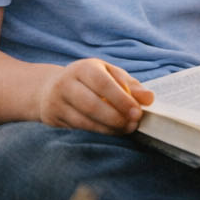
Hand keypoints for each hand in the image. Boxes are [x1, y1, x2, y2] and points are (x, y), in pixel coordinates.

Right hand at [35, 58, 152, 134]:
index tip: (137, 112)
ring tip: (126, 129)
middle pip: (92, 104)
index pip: (103, 83)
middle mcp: (67, 82)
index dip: (121, 99)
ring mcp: (58, 100)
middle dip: (115, 117)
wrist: (50, 88)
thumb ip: (130, 86)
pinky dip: (99, 131)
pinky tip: (112, 131)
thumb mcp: (109, 75)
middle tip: (133, 124)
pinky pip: (80, 127)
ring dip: (109, 128)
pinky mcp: (54, 116)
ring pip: (85, 119)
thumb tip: (149, 98)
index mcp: (85, 68)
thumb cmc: (89, 80)